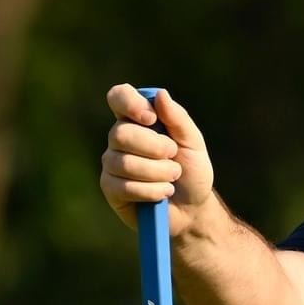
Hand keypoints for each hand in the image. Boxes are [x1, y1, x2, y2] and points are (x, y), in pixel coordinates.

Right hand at [101, 84, 215, 236]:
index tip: (151, 119)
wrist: (192, 209)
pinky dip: (151, 191)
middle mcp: (119, 138)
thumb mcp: (193, 143)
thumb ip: (178, 118)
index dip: (130, 103)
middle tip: (173, 156)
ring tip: (173, 179)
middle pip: (120, 134)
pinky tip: (163, 194)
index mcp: (138, 119)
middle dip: (154, 148)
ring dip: (157, 172)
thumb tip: (160, 95)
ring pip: (124, 162)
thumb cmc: (192, 172)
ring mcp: (112, 163)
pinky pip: (124, 186)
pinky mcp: (110, 188)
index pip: (119, 97)